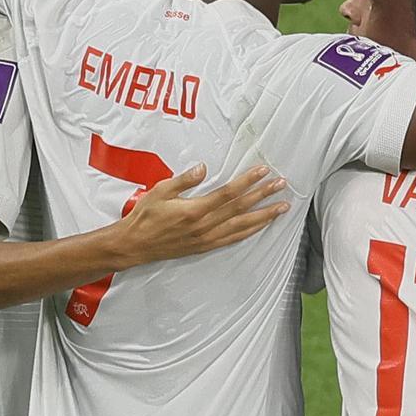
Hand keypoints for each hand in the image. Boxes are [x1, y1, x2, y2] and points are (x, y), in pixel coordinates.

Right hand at [116, 164, 289, 266]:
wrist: (134, 245)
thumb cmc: (145, 216)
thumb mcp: (160, 191)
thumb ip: (183, 180)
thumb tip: (202, 168)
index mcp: (194, 210)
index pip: (228, 193)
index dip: (248, 182)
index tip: (263, 171)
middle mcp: (204, 226)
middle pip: (240, 208)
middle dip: (263, 195)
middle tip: (281, 185)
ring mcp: (206, 239)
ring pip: (242, 226)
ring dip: (264, 216)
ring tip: (282, 207)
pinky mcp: (205, 247)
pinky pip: (234, 239)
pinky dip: (251, 231)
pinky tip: (262, 225)